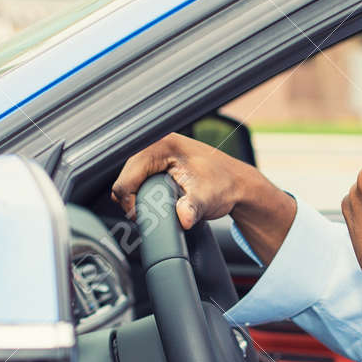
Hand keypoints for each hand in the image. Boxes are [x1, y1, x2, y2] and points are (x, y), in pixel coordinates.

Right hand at [111, 133, 295, 263]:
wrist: (237, 182)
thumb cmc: (224, 185)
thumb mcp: (207, 199)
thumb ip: (192, 209)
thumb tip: (183, 219)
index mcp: (162, 145)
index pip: (126, 179)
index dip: (130, 203)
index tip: (143, 217)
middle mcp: (156, 142)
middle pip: (124, 178)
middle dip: (131, 200)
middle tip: (149, 216)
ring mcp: (156, 149)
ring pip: (129, 177)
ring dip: (135, 195)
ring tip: (152, 208)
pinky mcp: (158, 158)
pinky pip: (137, 177)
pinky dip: (141, 190)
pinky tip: (154, 199)